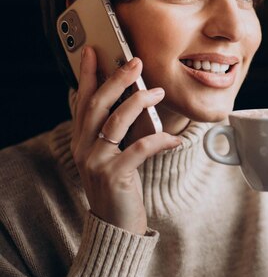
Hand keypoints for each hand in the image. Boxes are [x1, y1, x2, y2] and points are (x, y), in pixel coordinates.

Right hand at [71, 46, 180, 233]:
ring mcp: (95, 162)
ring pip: (115, 122)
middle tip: (135, 62)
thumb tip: (135, 102)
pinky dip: (159, 141)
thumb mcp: (113, 155)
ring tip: (158, 92)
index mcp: (81, 140)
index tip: (93, 51)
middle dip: (117, 79)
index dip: (88, 75)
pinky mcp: (113, 175)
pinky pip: (139, 149)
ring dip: (138, 102)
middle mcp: (83, 148)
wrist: (115, 225)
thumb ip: (117, 132)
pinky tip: (176, 140)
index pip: (82, 101)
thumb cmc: (119, 186)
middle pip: (97, 105)